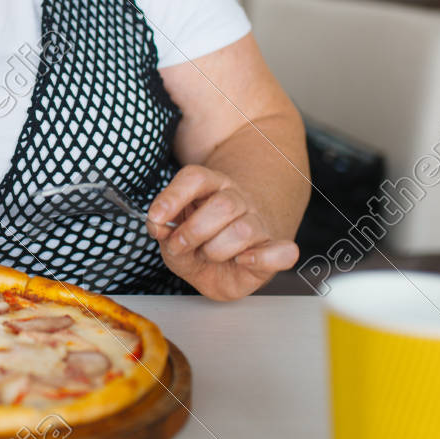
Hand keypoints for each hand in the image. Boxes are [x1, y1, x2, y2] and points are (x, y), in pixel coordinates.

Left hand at [147, 165, 299, 300]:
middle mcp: (237, 201)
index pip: (196, 178)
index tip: (156, 217)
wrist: (231, 260)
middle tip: (180, 245)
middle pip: (223, 204)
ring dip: (217, 249)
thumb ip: (165, 233)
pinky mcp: (275, 250)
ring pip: (244, 229)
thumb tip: (157, 226)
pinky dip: (262, 258)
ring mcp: (259, 224)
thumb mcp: (175, 238)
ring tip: (208, 255)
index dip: (174, 196)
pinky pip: (284, 251)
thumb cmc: (203, 244)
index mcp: (211, 188)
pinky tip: (243, 260)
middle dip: (194, 231)